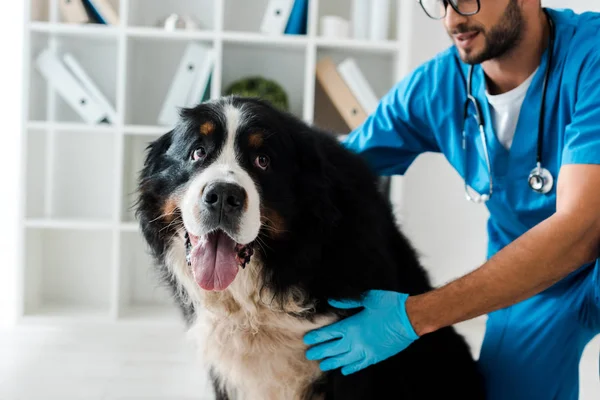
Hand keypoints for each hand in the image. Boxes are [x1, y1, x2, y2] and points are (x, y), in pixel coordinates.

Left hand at [303, 290, 418, 374]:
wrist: (411, 319)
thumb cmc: (390, 305)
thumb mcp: (368, 298)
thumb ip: (348, 301)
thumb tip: (332, 301)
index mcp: (352, 326)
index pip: (329, 333)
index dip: (317, 337)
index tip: (307, 340)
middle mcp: (357, 341)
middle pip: (333, 349)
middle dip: (320, 352)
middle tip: (309, 355)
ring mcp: (366, 351)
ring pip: (344, 360)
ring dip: (332, 362)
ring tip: (323, 365)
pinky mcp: (376, 356)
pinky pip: (360, 365)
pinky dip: (350, 368)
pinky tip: (344, 370)